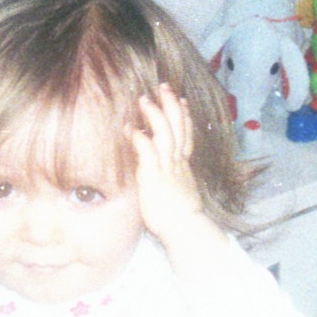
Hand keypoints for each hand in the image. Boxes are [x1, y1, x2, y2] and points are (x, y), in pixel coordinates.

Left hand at [130, 84, 208, 247]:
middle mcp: (177, 163)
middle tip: (164, 87)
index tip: (182, 100)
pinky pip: (147, 152)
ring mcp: (167, 168)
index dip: (185, 117)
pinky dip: (138, 138)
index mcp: (183, 167)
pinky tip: (129, 128)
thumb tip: (166, 182)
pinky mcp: (154, 177)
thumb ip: (172, 183)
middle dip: (171, 105)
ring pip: (164, 134)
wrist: (186, 230)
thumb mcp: (178, 195)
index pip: (186, 135)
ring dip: (154, 115)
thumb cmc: (180, 220)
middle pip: (178, 127)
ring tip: (144, 99)